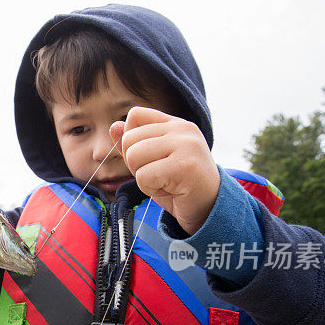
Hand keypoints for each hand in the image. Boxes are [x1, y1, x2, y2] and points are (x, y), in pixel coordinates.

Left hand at [110, 107, 219, 235]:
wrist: (210, 209)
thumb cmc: (179, 186)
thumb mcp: (153, 161)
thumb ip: (134, 144)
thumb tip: (114, 126)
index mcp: (176, 124)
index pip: (135, 115)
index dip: (132, 141)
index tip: (151, 159)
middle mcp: (183, 129)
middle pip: (129, 139)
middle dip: (136, 164)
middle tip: (159, 176)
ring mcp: (186, 145)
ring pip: (133, 156)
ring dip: (142, 177)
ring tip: (164, 182)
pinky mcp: (184, 166)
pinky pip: (143, 176)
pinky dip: (150, 189)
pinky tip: (170, 190)